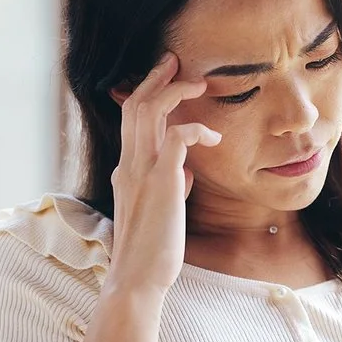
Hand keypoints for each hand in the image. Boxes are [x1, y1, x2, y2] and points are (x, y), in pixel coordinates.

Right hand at [106, 52, 219, 292]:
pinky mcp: (162, 182)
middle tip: (175, 61)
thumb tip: (186, 173)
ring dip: (174, 91)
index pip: (130, 119)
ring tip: (198, 83)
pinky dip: (196, 129)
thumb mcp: (160, 211)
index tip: (165, 78)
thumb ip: (170, 186)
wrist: (138, 280)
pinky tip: (214, 136)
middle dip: (155, 78)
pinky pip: (178, 138)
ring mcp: (142, 171)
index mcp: (127, 170)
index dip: (145, 93)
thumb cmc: (151, 251)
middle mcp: (130, 164)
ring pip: (150, 111)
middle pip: (135, 105)